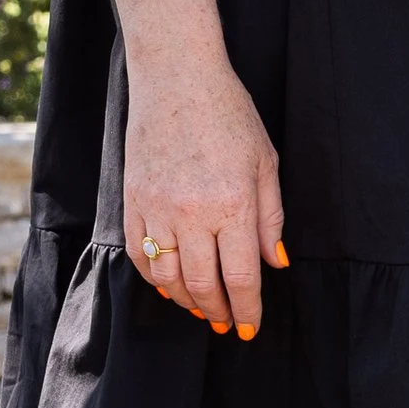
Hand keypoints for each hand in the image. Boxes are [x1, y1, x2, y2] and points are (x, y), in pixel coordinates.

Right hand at [124, 57, 285, 335]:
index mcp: (233, 205)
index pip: (242, 277)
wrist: (177, 79)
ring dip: (186, 301)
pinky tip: (171, 285)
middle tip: (226, 324)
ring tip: (202, 309)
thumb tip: (275, 264)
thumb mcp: (265, 164)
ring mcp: (157, 208)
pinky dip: (155, 278)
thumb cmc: (230, 115)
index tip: (249, 328)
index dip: (247, 310)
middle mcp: (192, 213)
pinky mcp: (133, 200)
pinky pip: (139, 254)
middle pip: (202, 285)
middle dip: (217, 312)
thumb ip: (271, 219)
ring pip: (167, 277)